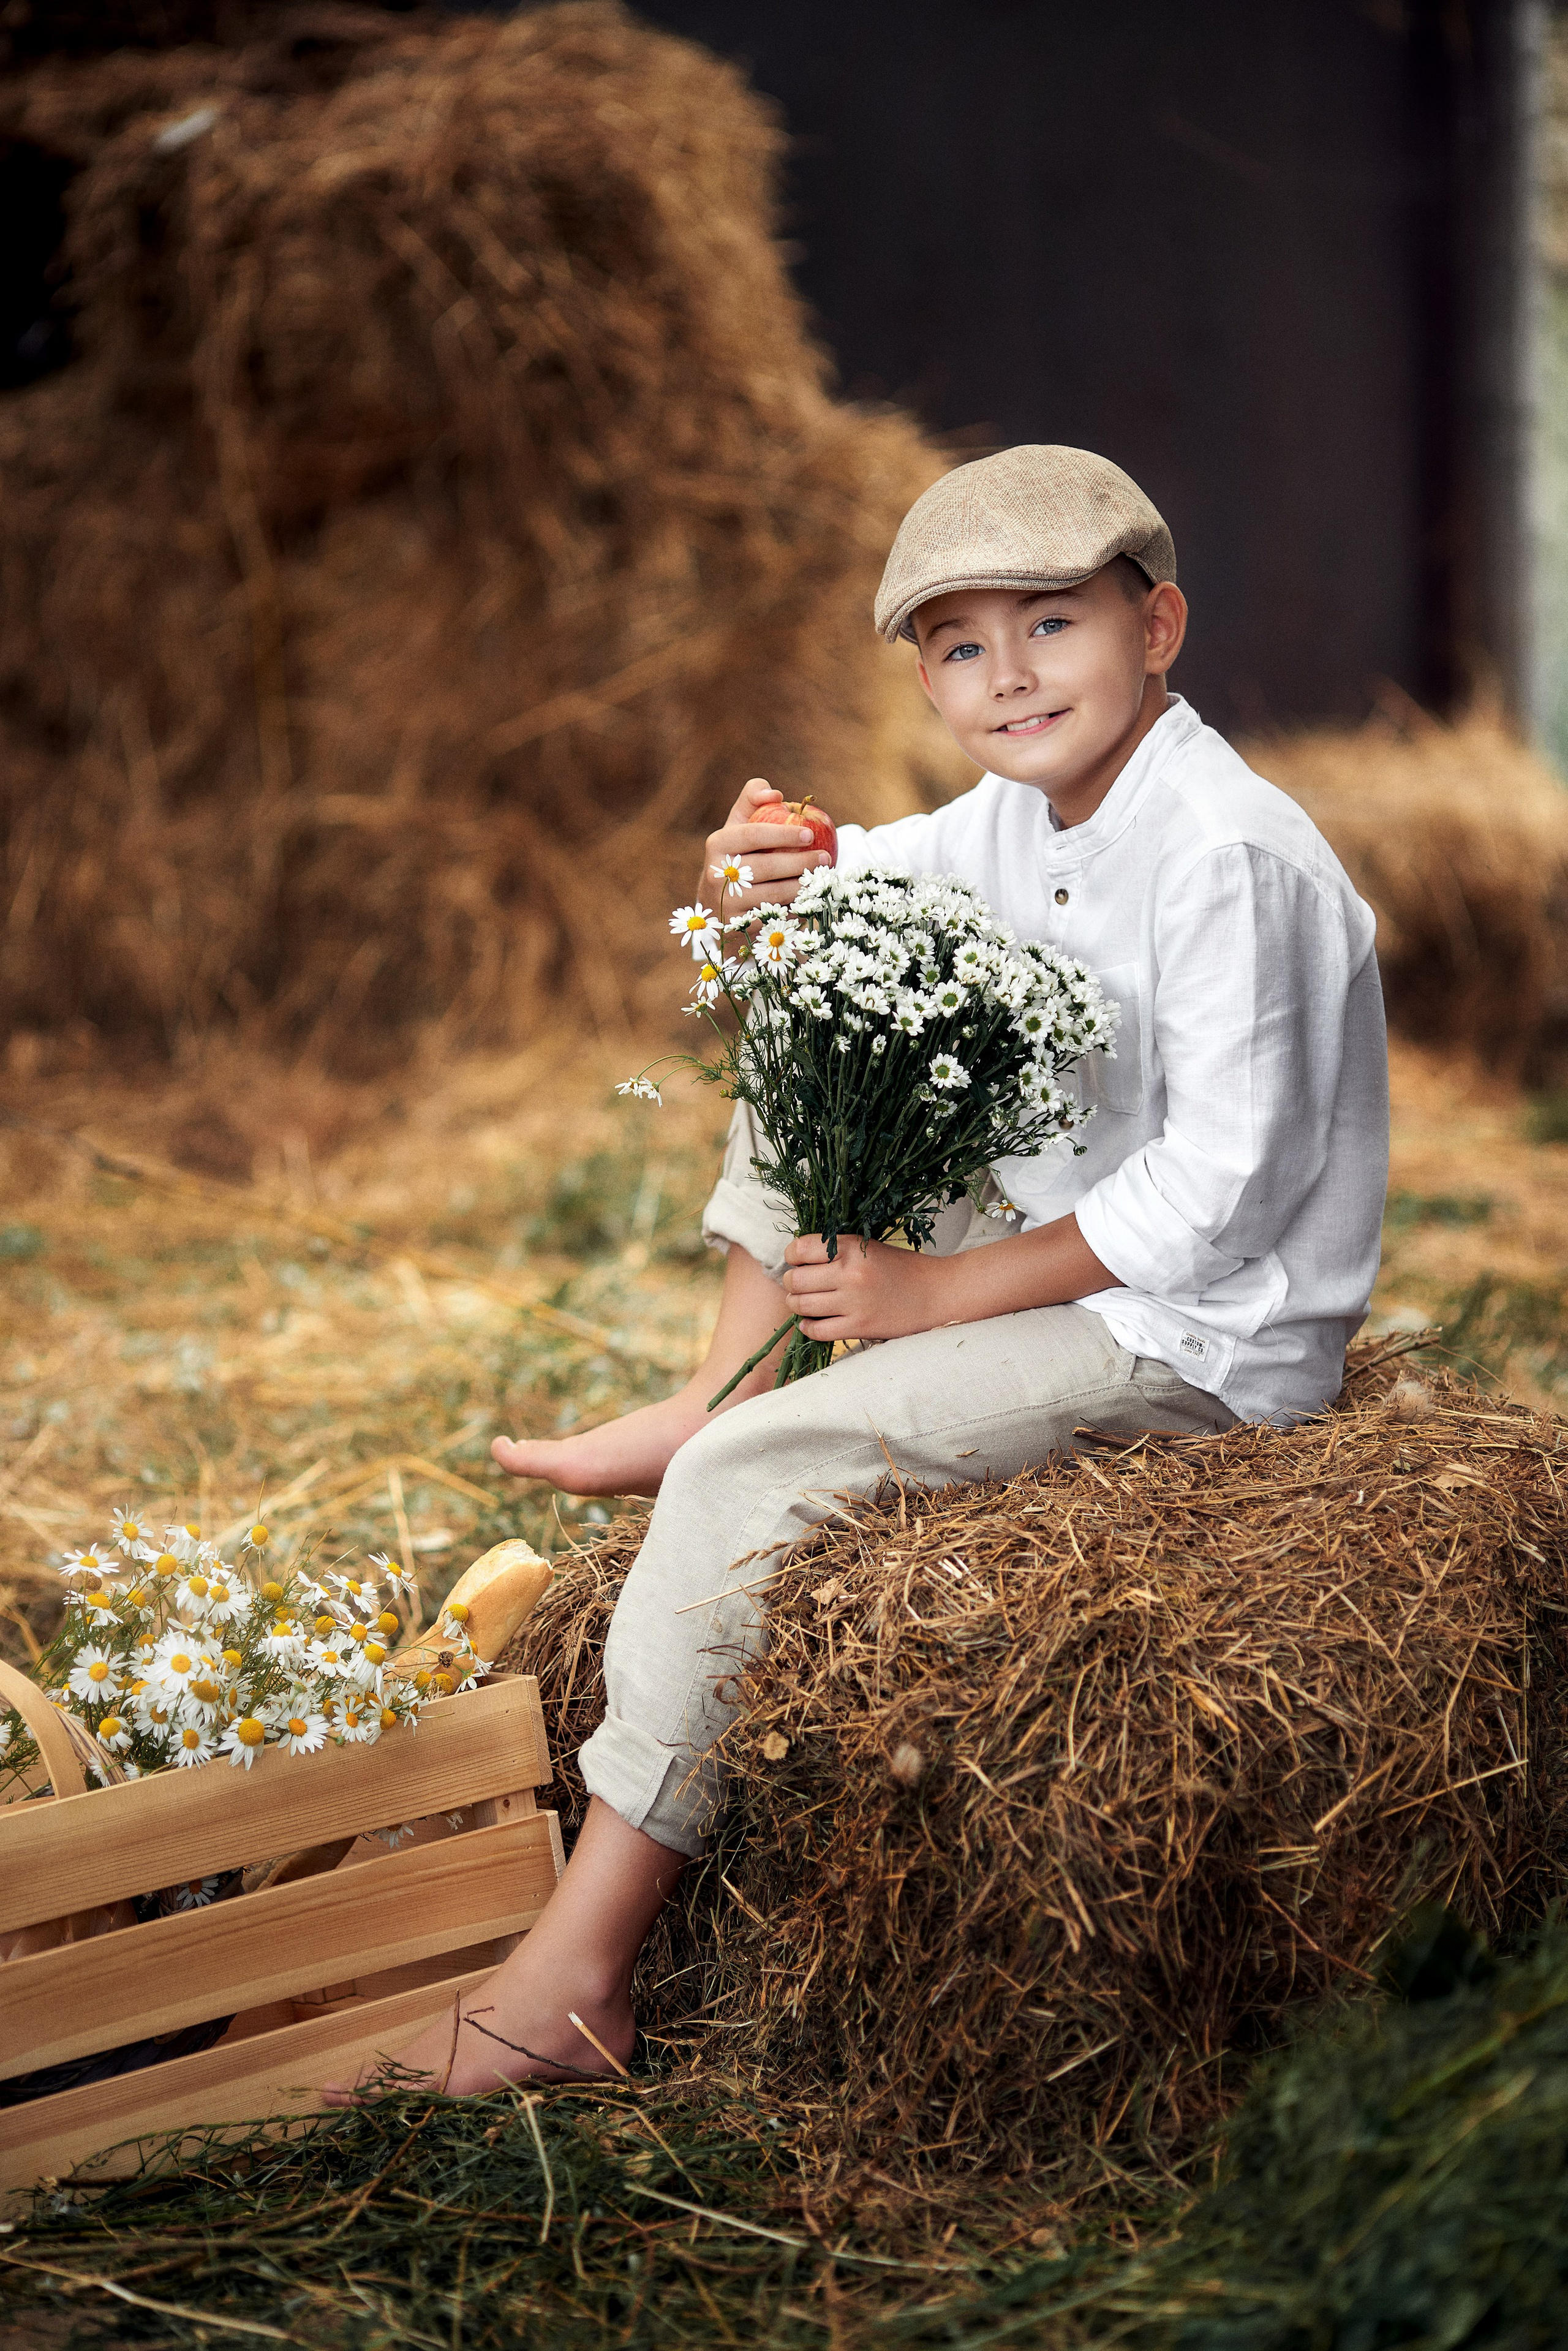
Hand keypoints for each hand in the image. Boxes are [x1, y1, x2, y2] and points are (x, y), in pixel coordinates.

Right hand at [701, 776, 832, 916]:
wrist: (719, 903)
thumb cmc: (738, 854)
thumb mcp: (739, 824)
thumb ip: (753, 798)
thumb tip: (775, 794)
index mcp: (718, 843)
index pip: (752, 835)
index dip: (782, 834)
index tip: (809, 833)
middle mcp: (716, 873)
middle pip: (764, 867)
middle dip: (799, 862)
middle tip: (826, 858)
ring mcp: (726, 903)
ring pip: (771, 895)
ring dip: (801, 887)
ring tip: (821, 878)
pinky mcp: (738, 926)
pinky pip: (773, 917)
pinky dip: (794, 908)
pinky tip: (810, 899)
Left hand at [782, 1233, 955, 1344]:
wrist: (938, 1293)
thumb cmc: (903, 1268)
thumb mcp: (869, 1247)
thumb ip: (837, 1251)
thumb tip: (796, 1259)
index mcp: (851, 1248)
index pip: (799, 1249)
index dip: (791, 1256)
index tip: (796, 1261)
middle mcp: (849, 1273)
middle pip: (795, 1279)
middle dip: (791, 1282)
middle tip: (797, 1284)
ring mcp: (853, 1302)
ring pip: (801, 1305)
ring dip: (796, 1304)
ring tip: (803, 1302)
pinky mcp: (859, 1327)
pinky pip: (817, 1330)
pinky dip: (807, 1326)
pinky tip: (811, 1321)